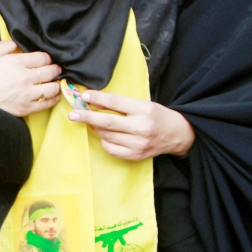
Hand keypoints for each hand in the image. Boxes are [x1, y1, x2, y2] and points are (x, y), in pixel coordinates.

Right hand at [0, 41, 59, 116]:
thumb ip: (1, 46)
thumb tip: (14, 43)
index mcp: (15, 62)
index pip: (42, 57)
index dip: (47, 57)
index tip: (46, 59)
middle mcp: (25, 77)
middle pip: (50, 71)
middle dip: (55, 69)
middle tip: (55, 69)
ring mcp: (27, 94)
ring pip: (52, 87)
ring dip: (56, 84)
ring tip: (54, 83)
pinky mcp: (26, 108)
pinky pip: (47, 103)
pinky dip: (53, 99)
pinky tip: (53, 96)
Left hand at [67, 91, 194, 159]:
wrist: (178, 134)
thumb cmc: (157, 116)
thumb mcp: (142, 104)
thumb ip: (121, 104)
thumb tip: (94, 101)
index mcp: (145, 110)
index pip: (117, 103)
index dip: (99, 99)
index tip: (85, 96)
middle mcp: (142, 128)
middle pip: (108, 122)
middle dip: (87, 117)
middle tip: (73, 114)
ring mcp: (139, 144)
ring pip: (107, 136)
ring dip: (95, 128)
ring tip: (92, 122)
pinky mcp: (136, 155)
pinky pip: (111, 149)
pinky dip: (104, 141)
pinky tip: (105, 135)